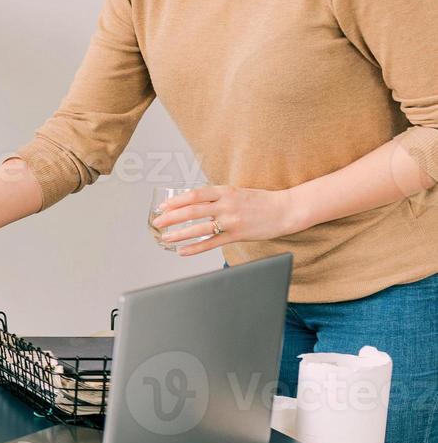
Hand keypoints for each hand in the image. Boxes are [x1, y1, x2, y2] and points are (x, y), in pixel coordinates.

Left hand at [150, 185, 301, 255]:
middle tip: (157, 223)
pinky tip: (183, 251)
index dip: (176, 201)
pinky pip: (212, 243)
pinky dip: (195, 247)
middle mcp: (227, 204)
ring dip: (180, 234)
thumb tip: (191, 204)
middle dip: (171, 217)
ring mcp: (232, 220)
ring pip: (200, 228)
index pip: (194, 195)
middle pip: (192, 211)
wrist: (285, 209)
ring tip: (165, 238)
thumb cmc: (259, 201)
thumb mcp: (236, 192)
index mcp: (225, 191)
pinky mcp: (237, 235)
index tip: (162, 206)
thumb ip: (215, 197)